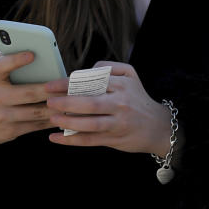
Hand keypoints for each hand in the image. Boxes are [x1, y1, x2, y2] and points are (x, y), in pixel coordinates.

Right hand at [0, 51, 63, 148]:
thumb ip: (0, 58)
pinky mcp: (11, 131)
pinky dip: (52, 119)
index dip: (16, 60)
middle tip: (70, 83)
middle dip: (53, 88)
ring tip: (73, 99)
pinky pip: (37, 124)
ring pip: (37, 111)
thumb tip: (26, 49)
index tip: (32, 54)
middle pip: (29, 93)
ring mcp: (3, 116)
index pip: (2, 66)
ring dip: (57, 106)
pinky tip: (63, 113)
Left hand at [45, 61, 171, 156]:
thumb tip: (84, 71)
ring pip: (91, 124)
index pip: (91, 83)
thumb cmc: (137, 98)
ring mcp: (118, 123)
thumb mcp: (130, 75)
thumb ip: (108, 67)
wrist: (159, 127)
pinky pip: (90, 140)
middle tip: (48, 102)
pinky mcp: (115, 139)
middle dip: (66, 103)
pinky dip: (71, 140)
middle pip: (91, 104)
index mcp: (121, 86)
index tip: (50, 86)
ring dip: (68, 122)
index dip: (68, 84)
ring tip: (52, 118)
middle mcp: (121, 104)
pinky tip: (55, 138)